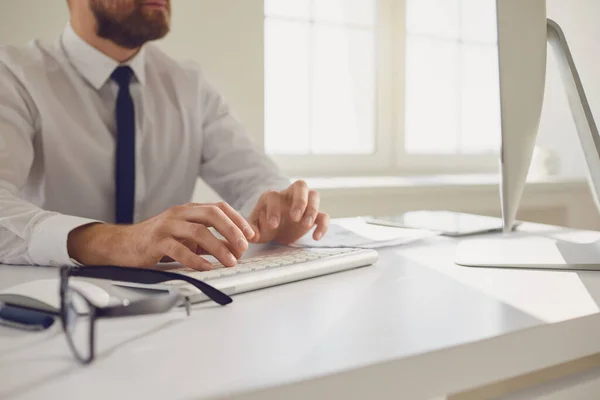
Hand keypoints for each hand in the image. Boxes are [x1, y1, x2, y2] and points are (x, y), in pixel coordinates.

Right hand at [67, 203, 255, 270]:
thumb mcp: (186, 237)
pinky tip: (206, 268)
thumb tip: (236, 249)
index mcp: (189, 210)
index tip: (251, 234)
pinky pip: (179, 250)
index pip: (219, 207)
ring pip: (198, 232)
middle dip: (232, 231)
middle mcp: (179, 214)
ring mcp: (167, 226)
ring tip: (231, 261)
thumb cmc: (157, 241)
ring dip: (218, 247)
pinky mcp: (155, 242)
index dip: (238, 219)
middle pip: (212, 215)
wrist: (122, 244)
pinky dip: (195, 259)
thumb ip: (209, 240)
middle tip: (244, 247)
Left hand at [247, 180, 329, 244]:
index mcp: (272, 197)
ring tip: (306, 225)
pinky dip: (322, 225)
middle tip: (294, 218)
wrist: (276, 231)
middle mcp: (290, 195)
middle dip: (299, 200)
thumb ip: (251, 231)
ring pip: (314, 195)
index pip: (274, 196)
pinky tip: (316, 237)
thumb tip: (252, 235)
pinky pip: (324, 215)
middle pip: (300, 185)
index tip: (273, 225)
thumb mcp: (255, 229)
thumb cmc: (264, 227)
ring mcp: (304, 204)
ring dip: (312, 209)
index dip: (273, 210)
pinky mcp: (314, 216)